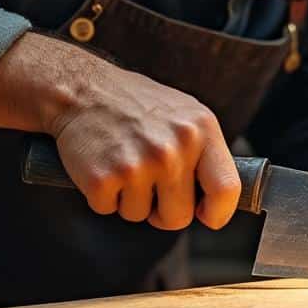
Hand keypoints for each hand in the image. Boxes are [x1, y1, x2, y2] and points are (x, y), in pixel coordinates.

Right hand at [47, 64, 240, 230]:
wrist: (81, 89)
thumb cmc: (136, 104)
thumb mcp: (185, 115)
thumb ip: (206, 152)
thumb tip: (222, 197)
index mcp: (200, 130)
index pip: (226, 189)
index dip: (218, 213)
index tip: (206, 215)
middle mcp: (173, 148)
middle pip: (179, 217)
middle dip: (163, 211)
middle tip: (149, 185)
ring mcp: (138, 164)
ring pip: (141, 216)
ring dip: (130, 200)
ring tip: (124, 164)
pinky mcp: (103, 178)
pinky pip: (108, 210)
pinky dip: (103, 197)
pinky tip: (103, 166)